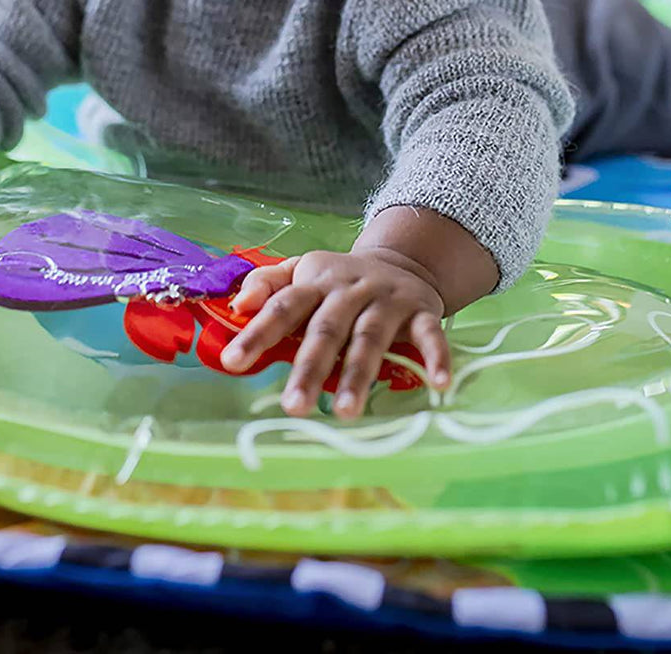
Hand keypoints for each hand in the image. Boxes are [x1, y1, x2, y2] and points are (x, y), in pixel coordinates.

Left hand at [219, 245, 449, 420]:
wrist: (403, 260)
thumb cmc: (340, 280)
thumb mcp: (301, 270)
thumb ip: (267, 283)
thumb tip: (238, 305)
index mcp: (316, 282)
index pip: (283, 306)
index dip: (257, 333)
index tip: (232, 362)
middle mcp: (350, 290)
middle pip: (327, 330)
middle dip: (309, 368)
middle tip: (293, 406)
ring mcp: (387, 301)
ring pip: (371, 338)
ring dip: (359, 374)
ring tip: (346, 411)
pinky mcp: (422, 310)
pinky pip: (430, 334)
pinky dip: (436, 357)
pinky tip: (438, 384)